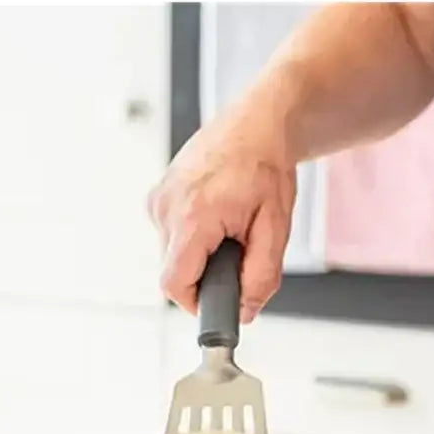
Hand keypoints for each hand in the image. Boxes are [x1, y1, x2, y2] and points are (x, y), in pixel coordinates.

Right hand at [148, 108, 296, 323]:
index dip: (196, 303)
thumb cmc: (266, 165)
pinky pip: (170, 235)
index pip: (174, 285)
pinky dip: (193, 237)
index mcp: (193, 216)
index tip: (218, 301)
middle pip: (174, 272)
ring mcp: (158, 199)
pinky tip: (216, 217)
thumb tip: (247, 309)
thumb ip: (262, 275)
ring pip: (173, 254)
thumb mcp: (276, 228)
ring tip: (229, 228)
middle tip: (238, 251)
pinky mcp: (157, 195)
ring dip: (200, 254)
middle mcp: (166, 207)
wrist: (258, 123)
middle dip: (206, 274)